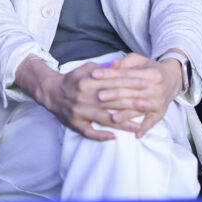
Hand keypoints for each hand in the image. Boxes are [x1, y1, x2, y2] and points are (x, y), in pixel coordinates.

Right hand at [17, 56, 148, 140]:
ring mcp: (80, 112)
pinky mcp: (75, 124)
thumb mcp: (86, 69)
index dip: (131, 83)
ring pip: (104, 119)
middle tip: (151, 105)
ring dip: (123, 123)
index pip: (114, 83)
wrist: (50, 92)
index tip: (147, 84)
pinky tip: (115, 138)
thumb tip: (119, 63)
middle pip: (113, 101)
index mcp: (88, 82)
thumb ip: (103, 68)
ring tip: (139, 126)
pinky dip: (101, 136)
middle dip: (133, 103)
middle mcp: (84, 97)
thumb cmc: (72, 79)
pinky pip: (89, 132)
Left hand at [92, 52, 183, 137]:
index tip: (95, 75)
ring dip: (126, 115)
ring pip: (139, 109)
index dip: (110, 74)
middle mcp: (156, 88)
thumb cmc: (150, 68)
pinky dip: (144, 128)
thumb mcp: (139, 61)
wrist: (172, 79)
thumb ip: (124, 63)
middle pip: (131, 92)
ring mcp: (159, 102)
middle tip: (99, 96)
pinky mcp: (161, 112)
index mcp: (151, 73)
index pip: (126, 75)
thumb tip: (111, 65)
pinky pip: (151, 122)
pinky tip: (136, 135)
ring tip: (112, 118)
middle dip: (114, 94)